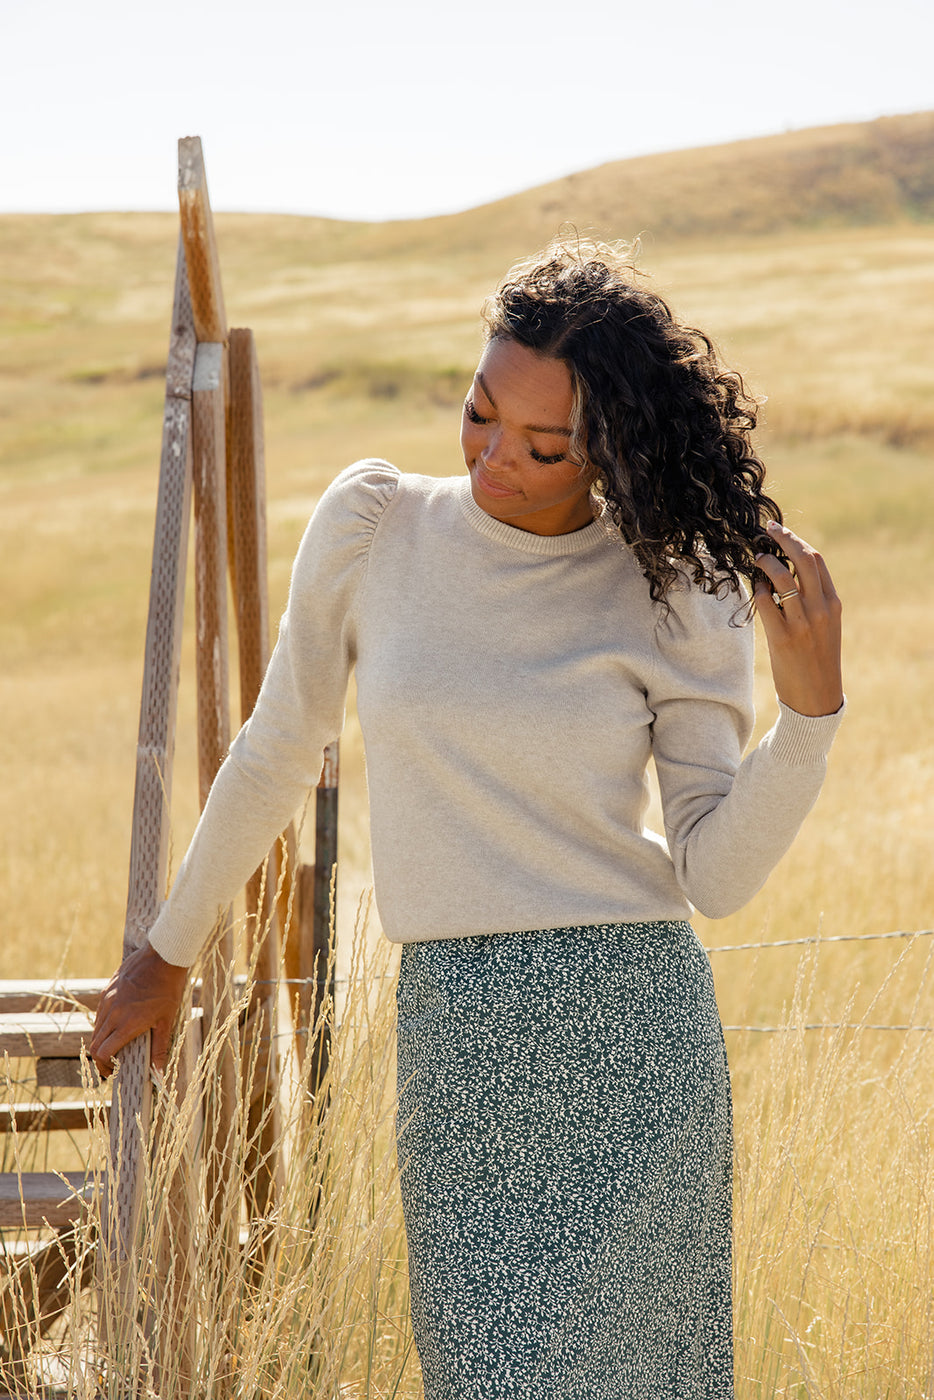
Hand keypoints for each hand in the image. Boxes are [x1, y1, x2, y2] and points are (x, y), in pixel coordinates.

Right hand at [89, 941, 188, 1077]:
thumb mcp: (167, 1020)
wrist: (162, 956)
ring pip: (96, 1028)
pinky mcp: (107, 990)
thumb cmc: (168, 988)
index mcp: (127, 1023)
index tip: (111, 1073)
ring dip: (101, 1041)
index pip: (103, 1053)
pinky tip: (116, 1025)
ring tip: (113, 1047)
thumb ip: (160, 1048)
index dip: (104, 1067)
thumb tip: (158, 1074)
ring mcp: (108, 1000)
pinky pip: (100, 1013)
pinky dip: (103, 1025)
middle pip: (95, 1044)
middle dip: (100, 1059)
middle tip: (110, 1066)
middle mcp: (113, 1013)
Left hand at [754, 520, 842, 716]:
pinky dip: (758, 591)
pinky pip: (766, 603)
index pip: (817, 561)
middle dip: (784, 538)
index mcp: (833, 604)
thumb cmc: (818, 660)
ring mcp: (802, 623)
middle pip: (803, 559)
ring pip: (782, 577)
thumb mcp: (826, 627)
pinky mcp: (783, 638)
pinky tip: (756, 591)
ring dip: (766, 562)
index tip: (781, 532)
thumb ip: (815, 602)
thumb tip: (789, 574)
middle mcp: (821, 610)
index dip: (797, 541)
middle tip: (768, 529)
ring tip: (758, 559)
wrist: (817, 698)